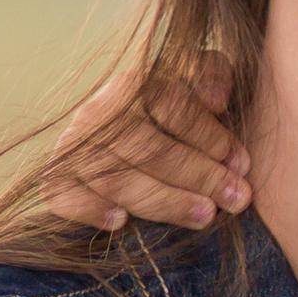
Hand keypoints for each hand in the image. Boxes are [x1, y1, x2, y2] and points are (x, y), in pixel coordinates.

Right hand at [43, 52, 253, 231]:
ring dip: (164, 200)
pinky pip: (64, 196)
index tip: (242, 163)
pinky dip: (89, 209)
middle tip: (237, 199)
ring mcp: (74, 147)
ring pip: (115, 178)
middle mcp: (99, 112)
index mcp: (134, 83)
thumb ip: (210, 75)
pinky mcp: (56, 179)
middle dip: (198, 175)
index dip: (208, 135)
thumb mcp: (193, 82)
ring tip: (205, 216)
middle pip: (148, 147)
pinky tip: (120, 221)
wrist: (113, 135)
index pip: (170, 105)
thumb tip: (217, 99)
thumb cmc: (169, 113)